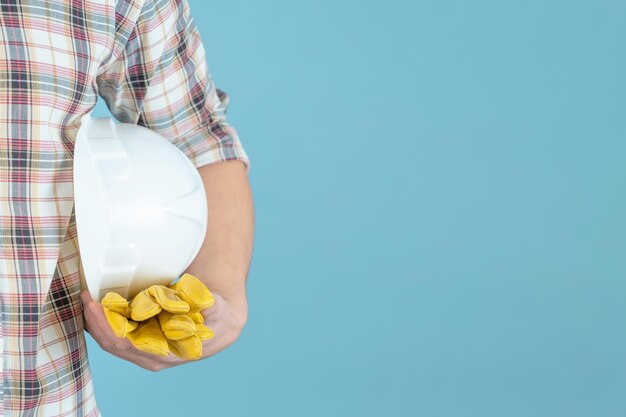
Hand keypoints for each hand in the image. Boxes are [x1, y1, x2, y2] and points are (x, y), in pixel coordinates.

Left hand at [81, 289, 247, 371]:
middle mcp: (150, 355)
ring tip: (87, 298)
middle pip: (112, 343)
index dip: (107, 326)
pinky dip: (106, 319)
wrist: (222, 321)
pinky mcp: (142, 338)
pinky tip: (99, 304)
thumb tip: (207, 306)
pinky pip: (117, 332)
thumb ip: (211, 309)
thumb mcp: (219, 310)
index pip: (126, 344)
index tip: (96, 306)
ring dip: (97, 321)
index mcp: (165, 353)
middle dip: (96, 321)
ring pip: (111, 339)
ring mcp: (144, 348)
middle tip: (85, 297)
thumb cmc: (219, 316)